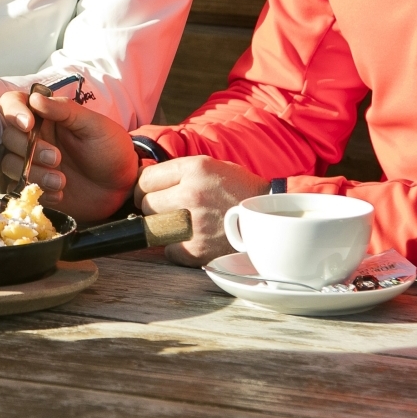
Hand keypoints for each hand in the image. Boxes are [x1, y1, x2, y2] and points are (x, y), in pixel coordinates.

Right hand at [0, 90, 136, 222]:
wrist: (122, 186)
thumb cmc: (111, 149)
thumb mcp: (95, 125)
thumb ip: (65, 110)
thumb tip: (35, 99)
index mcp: (46, 116)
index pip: (12, 104)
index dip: (14, 112)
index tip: (29, 125)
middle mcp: (35, 137)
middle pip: (9, 137)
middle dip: (30, 149)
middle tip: (57, 158)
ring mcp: (33, 163)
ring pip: (10, 164)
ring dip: (33, 173)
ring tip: (61, 181)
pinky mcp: (35, 185)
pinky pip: (20, 188)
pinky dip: (39, 191)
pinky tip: (61, 193)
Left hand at [134, 156, 269, 265]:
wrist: (272, 219)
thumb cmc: (240, 191)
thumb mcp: (213, 167)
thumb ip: (180, 172)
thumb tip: (144, 180)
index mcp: (195, 169)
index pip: (146, 179)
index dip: (144, 188)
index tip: (149, 194)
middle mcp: (192, 193)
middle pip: (147, 203)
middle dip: (154, 208)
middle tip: (169, 211)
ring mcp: (195, 222)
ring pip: (155, 227)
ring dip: (164, 228)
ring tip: (181, 225)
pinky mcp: (198, 249)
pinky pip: (168, 250)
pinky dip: (176, 249)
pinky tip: (192, 241)